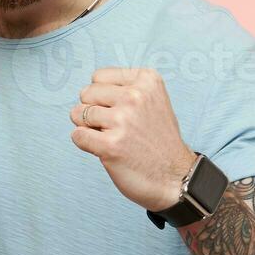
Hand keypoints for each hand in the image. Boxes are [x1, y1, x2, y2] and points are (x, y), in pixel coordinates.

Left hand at [69, 67, 196, 210]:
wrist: (177, 177)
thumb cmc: (159, 141)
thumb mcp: (153, 101)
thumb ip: (125, 89)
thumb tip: (87, 91)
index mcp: (146, 80)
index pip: (98, 77)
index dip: (103, 96)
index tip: (121, 110)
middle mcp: (135, 96)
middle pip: (86, 93)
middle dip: (93, 110)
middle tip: (114, 127)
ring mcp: (122, 120)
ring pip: (78, 114)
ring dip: (88, 128)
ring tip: (112, 137)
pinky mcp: (110, 145)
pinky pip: (77, 135)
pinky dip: (85, 144)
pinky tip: (105, 149)